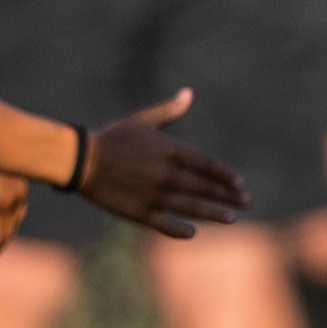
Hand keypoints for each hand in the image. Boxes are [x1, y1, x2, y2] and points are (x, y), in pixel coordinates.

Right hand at [78, 90, 249, 237]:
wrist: (80, 160)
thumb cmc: (112, 138)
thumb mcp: (142, 121)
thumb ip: (169, 111)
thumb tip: (188, 94)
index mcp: (168, 150)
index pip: (205, 165)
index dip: (224, 175)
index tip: (240, 183)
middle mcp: (165, 174)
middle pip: (203, 187)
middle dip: (227, 196)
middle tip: (246, 202)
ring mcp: (152, 195)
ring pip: (190, 208)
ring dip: (213, 214)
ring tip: (232, 218)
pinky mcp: (138, 212)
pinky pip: (164, 224)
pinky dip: (179, 230)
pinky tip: (192, 233)